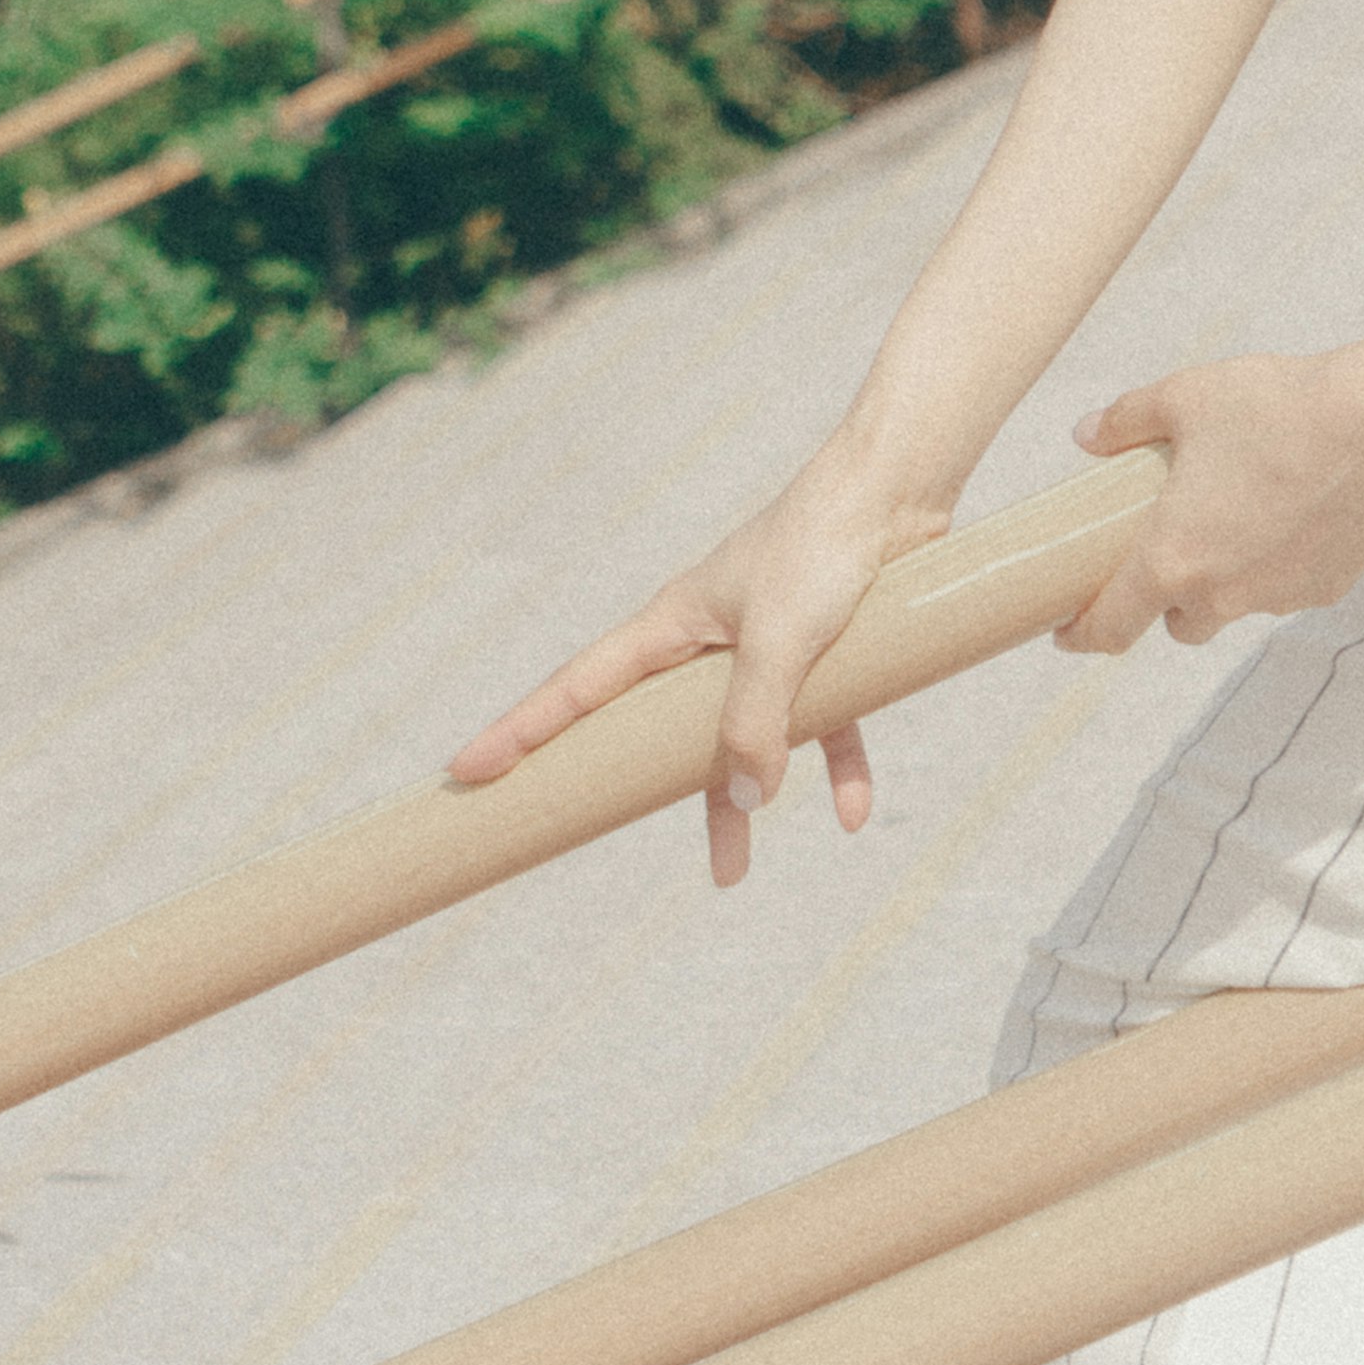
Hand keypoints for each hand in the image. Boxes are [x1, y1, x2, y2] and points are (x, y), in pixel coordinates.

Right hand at [446, 432, 951, 890]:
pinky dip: (835, 764)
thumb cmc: (822, 547)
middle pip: (656, 729)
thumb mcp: (779, 642)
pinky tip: (854, 811)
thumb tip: (745, 801)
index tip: (468, 768)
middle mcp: (711, 639)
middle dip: (632, 788)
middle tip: (585, 832)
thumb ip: (755, 723)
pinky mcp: (826, 650)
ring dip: (739, 799)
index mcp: (673, 625)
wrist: (896, 489)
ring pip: (740, 737)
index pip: (580, 687)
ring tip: (733, 874)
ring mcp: (767, 645)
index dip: (525, 730)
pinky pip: (822, 723)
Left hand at [1054, 349, 1363, 656]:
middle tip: (1168, 547)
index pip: (1111, 628)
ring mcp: (1278, 598)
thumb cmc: (1277, 406)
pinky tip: (1292, 509)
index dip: (1081, 635)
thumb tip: (1085, 433)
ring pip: (1234, 605)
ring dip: (1225, 578)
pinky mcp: (1327, 589)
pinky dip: (1276, 562)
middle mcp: (1222, 595)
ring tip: (1237, 513)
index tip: (1067, 631)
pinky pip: (1285, 586)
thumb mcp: (1187, 396)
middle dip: (1165, 598)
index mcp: (1173, 558)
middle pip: (1178, 623)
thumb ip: (1126, 420)